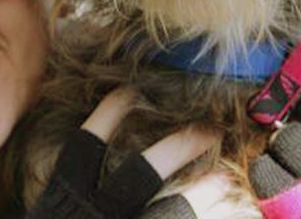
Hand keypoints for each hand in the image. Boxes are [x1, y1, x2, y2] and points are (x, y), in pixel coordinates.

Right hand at [25, 88, 218, 218]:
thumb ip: (69, 201)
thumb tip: (97, 174)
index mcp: (67, 202)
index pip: (87, 148)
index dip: (106, 118)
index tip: (128, 93)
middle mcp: (96, 217)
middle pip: (142, 174)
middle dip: (177, 148)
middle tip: (207, 131)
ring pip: (172, 211)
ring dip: (205, 192)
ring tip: (227, 177)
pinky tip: (233, 215)